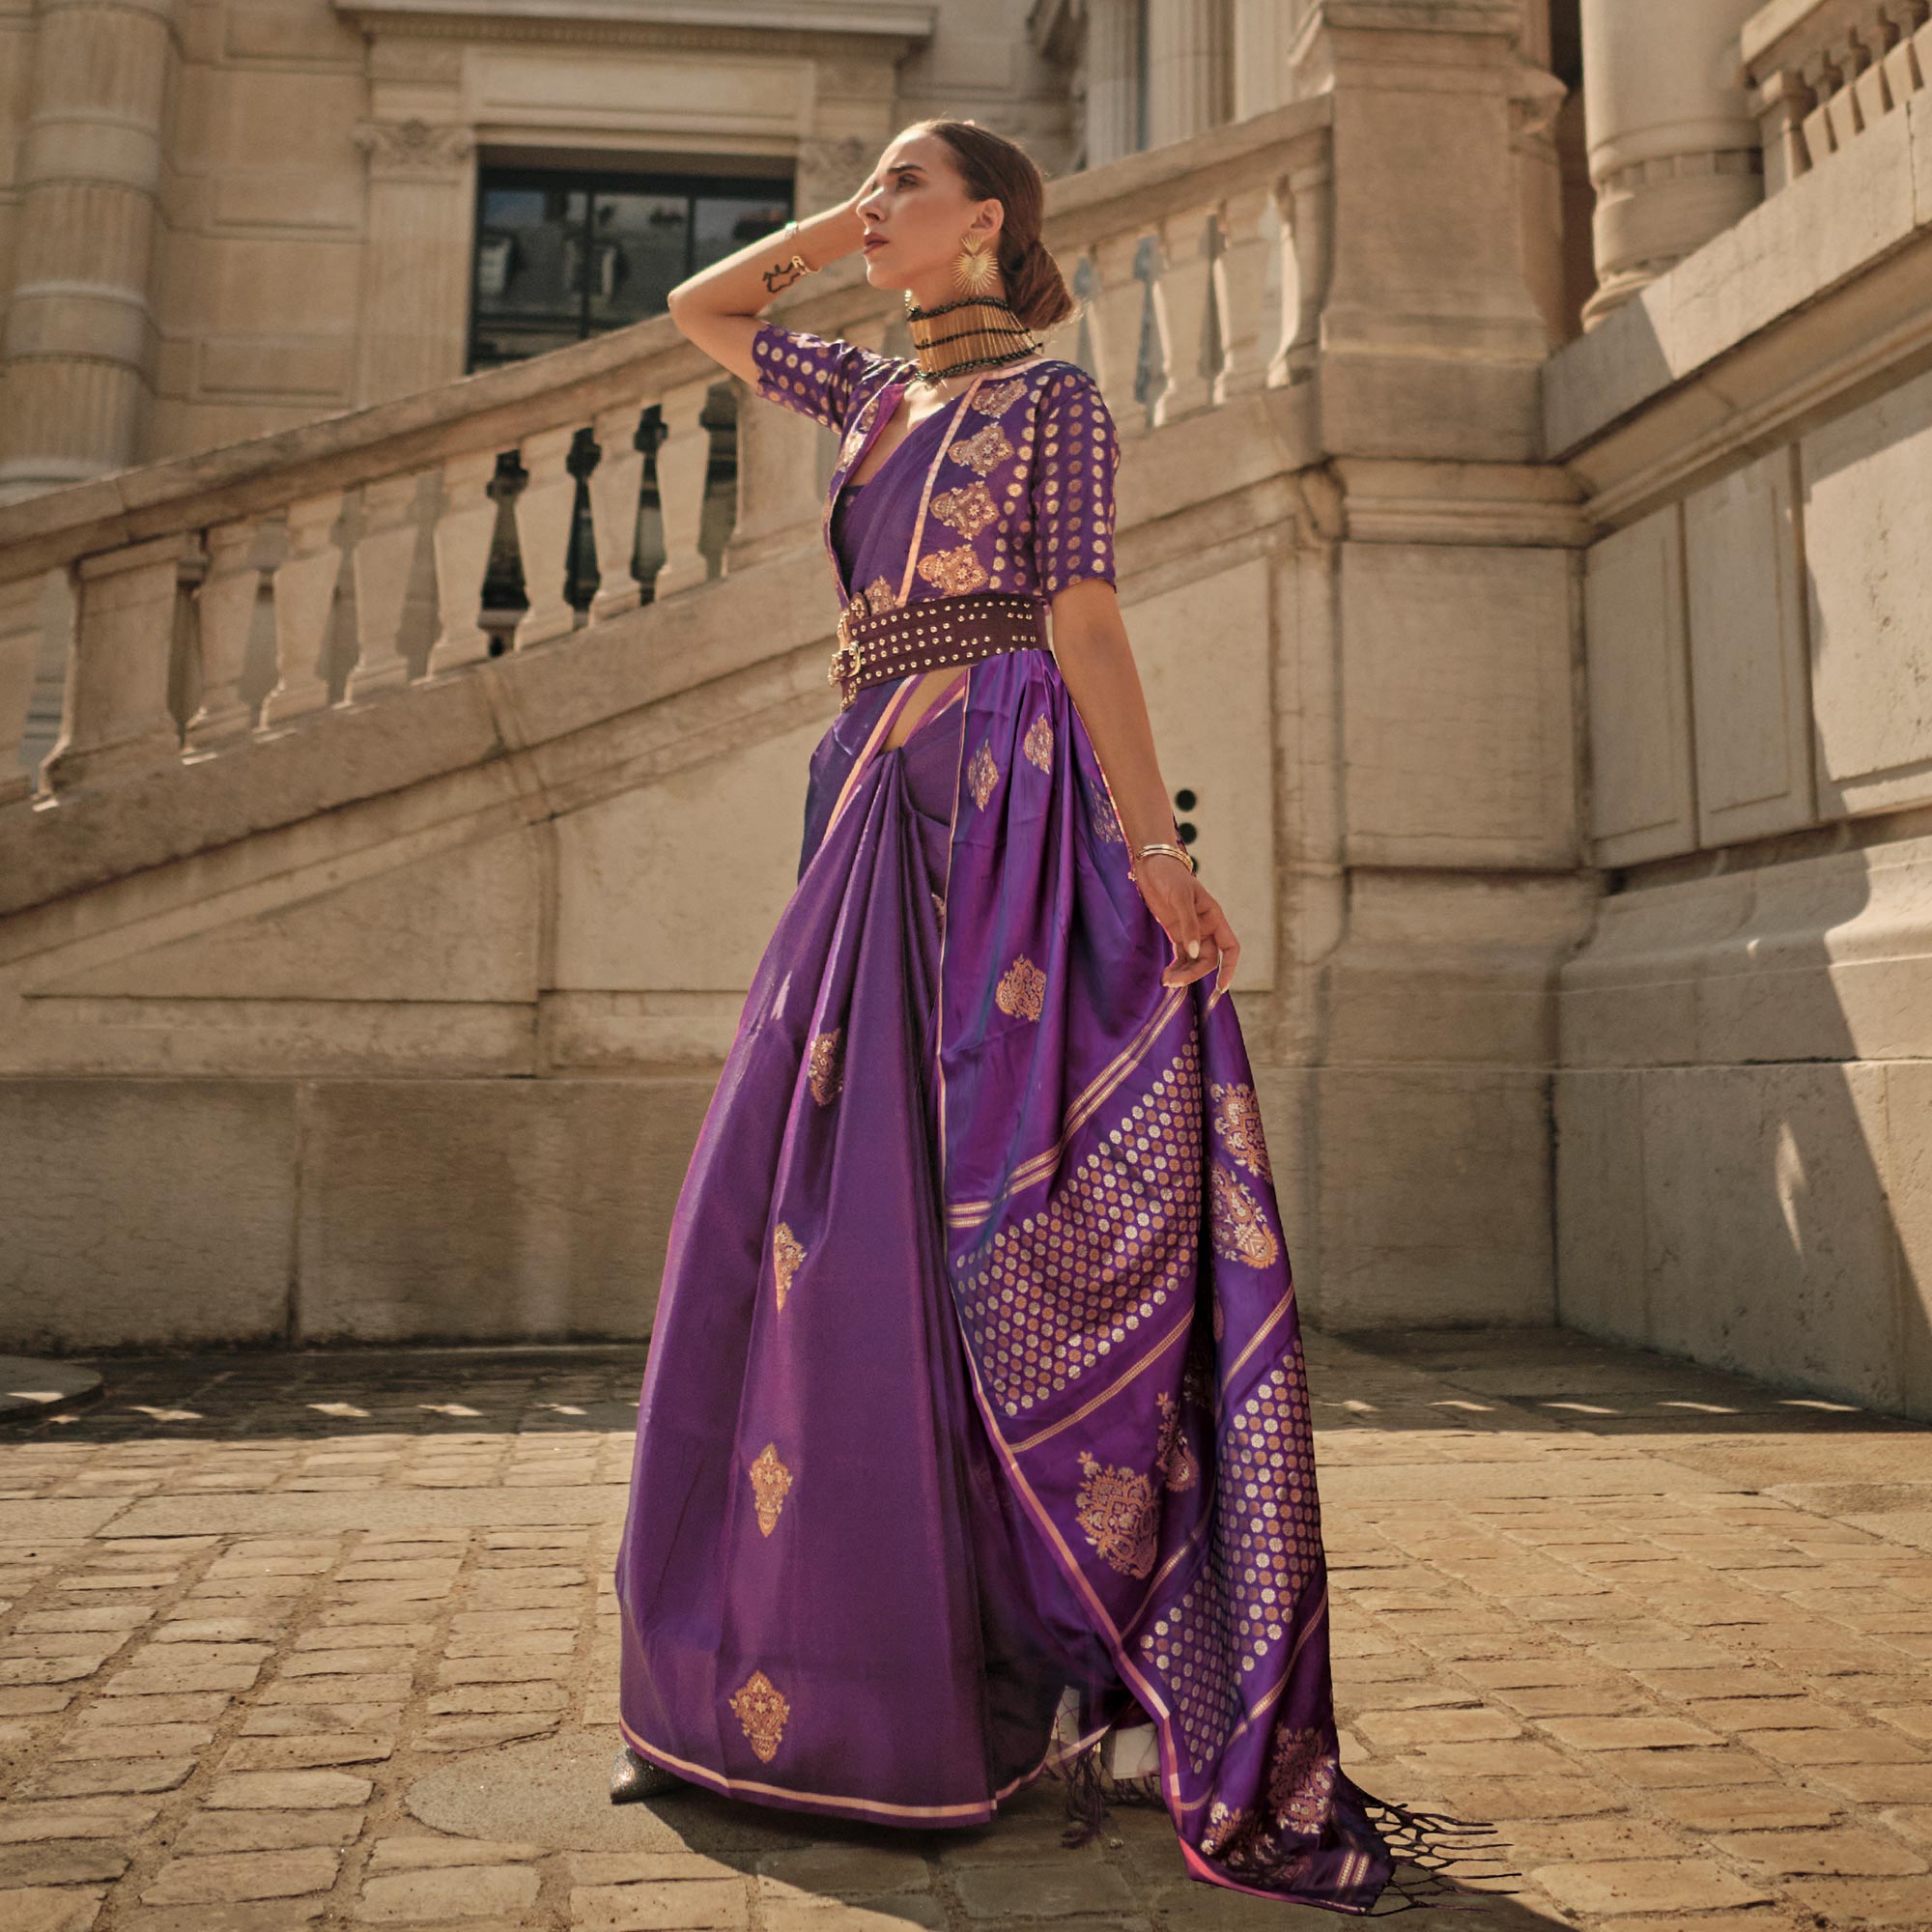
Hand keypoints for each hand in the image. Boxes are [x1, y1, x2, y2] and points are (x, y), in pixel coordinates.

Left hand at [1136, 856, 1239, 1010]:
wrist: (1152, 864)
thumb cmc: (1170, 875)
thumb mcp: (1180, 897)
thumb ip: (1188, 925)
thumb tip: (1193, 953)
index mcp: (1214, 917)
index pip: (1230, 947)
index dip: (1229, 967)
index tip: (1222, 986)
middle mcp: (1206, 927)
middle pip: (1208, 959)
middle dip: (1193, 973)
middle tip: (1173, 982)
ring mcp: (1191, 932)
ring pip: (1193, 961)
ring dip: (1183, 974)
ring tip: (1166, 981)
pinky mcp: (1176, 933)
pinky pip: (1181, 957)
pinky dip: (1175, 967)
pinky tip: (1166, 976)